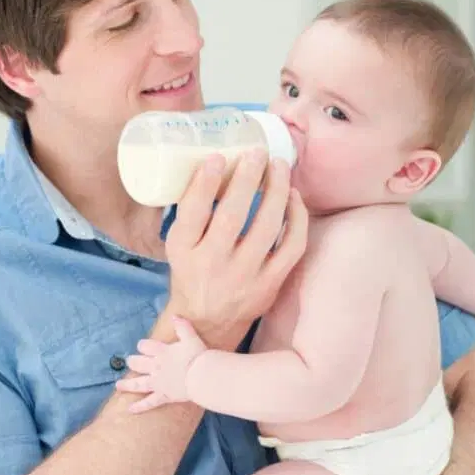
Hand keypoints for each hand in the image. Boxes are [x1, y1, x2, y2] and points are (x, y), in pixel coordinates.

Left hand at [116, 317, 207, 411]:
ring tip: (118, 385)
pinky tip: (130, 410)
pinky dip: (139, 406)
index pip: (145, 346)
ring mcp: (158, 383)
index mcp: (161, 352)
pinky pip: (149, 402)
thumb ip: (182, 326)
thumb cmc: (198, 355)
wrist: (202, 376)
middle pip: (138, 363)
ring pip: (138, 383)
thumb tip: (175, 316)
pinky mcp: (164, 396)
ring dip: (127, 384)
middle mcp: (156, 367)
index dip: (143, 346)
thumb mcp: (191, 337)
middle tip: (130, 362)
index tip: (142, 347)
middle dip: (133, 362)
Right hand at [166, 150, 307, 350]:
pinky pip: (291, 246)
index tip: (217, 156)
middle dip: (247, 179)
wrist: (208, 322)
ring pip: (266, 228)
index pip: (192, 214)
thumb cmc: (193, 271)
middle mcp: (211, 265)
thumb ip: (191, 212)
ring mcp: (244, 277)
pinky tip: (292, 196)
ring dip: (275, 191)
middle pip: (231, 217)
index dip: (205, 183)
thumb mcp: (178, 245)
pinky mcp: (270, 284)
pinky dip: (296, 218)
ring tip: (279, 166)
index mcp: (183, 252)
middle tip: (257, 152)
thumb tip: (213, 163)